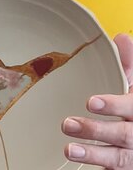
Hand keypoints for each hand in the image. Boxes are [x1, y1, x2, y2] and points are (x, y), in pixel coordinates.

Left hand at [62, 33, 132, 167]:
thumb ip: (130, 66)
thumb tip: (123, 37)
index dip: (115, 105)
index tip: (91, 102)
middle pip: (125, 136)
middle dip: (97, 131)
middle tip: (67, 124)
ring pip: (120, 158)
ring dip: (94, 154)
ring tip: (70, 149)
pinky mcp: (127, 168)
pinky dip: (98, 167)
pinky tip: (80, 165)